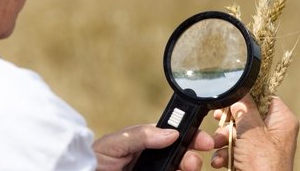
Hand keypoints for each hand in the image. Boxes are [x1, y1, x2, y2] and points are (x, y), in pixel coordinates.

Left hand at [93, 124, 214, 170]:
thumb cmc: (95, 160)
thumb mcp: (116, 143)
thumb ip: (142, 135)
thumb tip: (171, 133)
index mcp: (147, 140)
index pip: (175, 135)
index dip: (191, 136)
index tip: (204, 141)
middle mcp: (154, 157)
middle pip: (181, 156)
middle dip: (193, 157)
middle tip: (194, 163)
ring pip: (179, 170)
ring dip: (189, 169)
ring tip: (189, 170)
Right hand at [212, 95, 298, 170]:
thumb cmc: (264, 168)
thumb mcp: (252, 132)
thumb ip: (244, 109)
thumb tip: (240, 93)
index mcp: (282, 120)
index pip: (264, 96)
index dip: (246, 97)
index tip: (230, 98)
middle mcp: (274, 131)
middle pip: (248, 114)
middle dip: (229, 121)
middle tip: (219, 119)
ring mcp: (263, 146)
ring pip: (239, 132)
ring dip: (224, 139)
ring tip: (217, 144)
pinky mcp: (253, 159)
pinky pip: (236, 148)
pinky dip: (226, 153)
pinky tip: (220, 159)